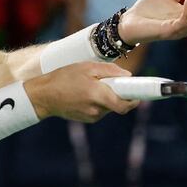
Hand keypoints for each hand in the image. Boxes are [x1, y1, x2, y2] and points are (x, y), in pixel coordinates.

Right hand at [24, 62, 139, 122]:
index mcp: (98, 95)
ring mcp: (92, 116)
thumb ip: (110, 71)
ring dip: (108, 96)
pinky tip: (86, 93)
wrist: (44, 95)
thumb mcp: (87, 67)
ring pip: (110, 106)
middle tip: (113, 82)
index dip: (136, 98)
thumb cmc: (64, 77)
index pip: (125, 104)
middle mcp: (97, 109)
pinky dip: (99, 101)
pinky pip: (101, 109)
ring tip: (93, 85)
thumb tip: (128, 76)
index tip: (143, 92)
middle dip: (120, 93)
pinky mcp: (87, 119)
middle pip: (119, 104)